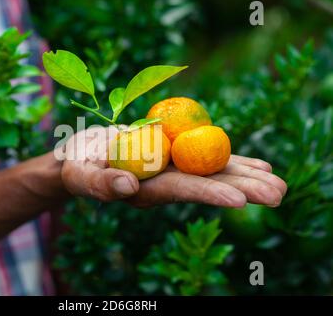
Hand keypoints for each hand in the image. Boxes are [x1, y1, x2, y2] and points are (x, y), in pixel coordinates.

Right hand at [60, 127, 286, 207]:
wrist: (84, 156)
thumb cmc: (77, 165)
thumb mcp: (80, 173)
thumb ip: (100, 183)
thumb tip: (127, 188)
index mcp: (144, 190)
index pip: (179, 191)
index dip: (207, 193)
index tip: (238, 200)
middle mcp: (164, 182)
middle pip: (206, 183)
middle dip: (242, 188)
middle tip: (278, 194)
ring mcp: (172, 169)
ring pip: (212, 171)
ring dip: (246, 175)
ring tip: (278, 182)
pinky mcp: (174, 155)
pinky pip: (205, 156)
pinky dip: (232, 159)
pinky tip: (258, 165)